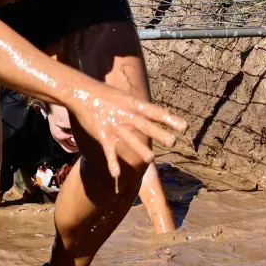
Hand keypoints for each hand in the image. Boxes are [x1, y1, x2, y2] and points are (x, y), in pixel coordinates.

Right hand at [63, 83, 186, 179]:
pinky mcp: (101, 134)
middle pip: (145, 126)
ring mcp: (114, 125)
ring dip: (140, 150)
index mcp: (133, 104)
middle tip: (173, 142)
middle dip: (160, 134)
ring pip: (129, 139)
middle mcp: (126, 114)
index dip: (170, 119)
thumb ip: (141, 107)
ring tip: (151, 159)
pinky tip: (116, 174)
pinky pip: (108, 150)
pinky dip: (112, 162)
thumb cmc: (106, 94)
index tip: (184, 127)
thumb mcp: (126, 96)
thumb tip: (160, 113)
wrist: (81, 92)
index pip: (155, 112)